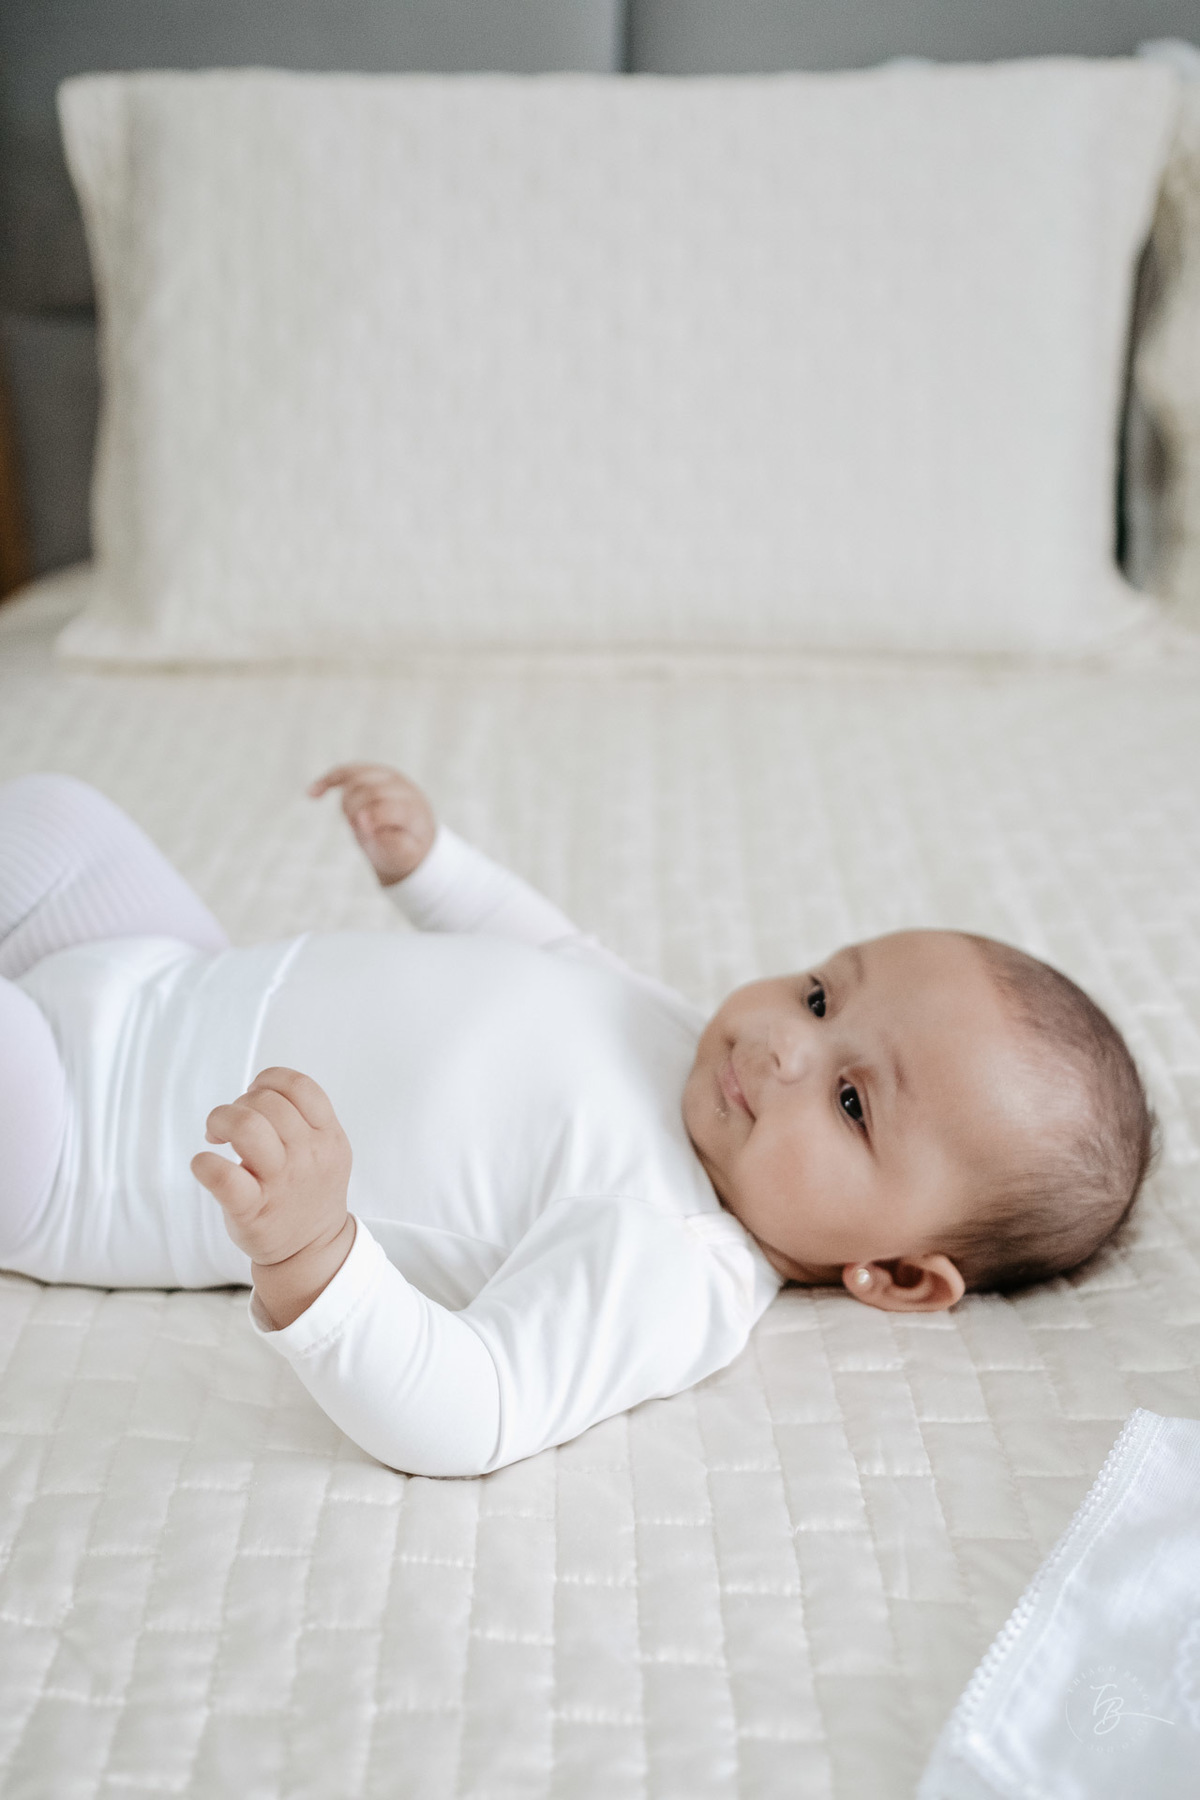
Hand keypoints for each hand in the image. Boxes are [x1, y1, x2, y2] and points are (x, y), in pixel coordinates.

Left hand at [191, 1067, 354, 1327]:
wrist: (313, 1250)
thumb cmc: (310, 1190)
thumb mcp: (328, 1150)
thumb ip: (306, 1116)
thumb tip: (258, 1089)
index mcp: (328, 1137)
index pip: (300, 1087)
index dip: (268, 1080)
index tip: (254, 1094)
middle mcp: (308, 1157)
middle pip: (268, 1103)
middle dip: (239, 1104)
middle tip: (231, 1124)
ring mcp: (281, 1184)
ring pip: (246, 1127)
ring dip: (220, 1120)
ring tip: (216, 1135)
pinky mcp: (252, 1211)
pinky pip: (223, 1177)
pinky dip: (205, 1164)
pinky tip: (205, 1164)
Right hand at [308, 762, 435, 885]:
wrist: (412, 837)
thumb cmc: (406, 849)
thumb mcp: (403, 856)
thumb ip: (390, 843)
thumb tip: (363, 822)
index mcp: (414, 810)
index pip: (389, 807)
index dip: (372, 817)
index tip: (361, 829)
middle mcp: (403, 789)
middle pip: (370, 791)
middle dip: (356, 811)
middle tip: (356, 828)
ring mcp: (388, 777)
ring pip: (357, 777)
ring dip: (346, 800)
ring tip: (351, 819)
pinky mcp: (372, 773)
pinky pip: (347, 771)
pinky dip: (328, 780)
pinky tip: (312, 794)